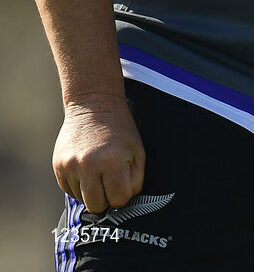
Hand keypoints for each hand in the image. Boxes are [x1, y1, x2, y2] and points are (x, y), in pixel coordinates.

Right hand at [53, 94, 144, 213]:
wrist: (93, 104)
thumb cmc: (120, 129)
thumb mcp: (137, 150)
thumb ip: (136, 179)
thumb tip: (124, 201)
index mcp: (112, 162)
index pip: (118, 200)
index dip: (123, 194)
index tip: (123, 183)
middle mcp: (89, 166)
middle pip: (97, 206)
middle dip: (106, 198)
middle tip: (110, 181)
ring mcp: (71, 166)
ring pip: (82, 200)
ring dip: (91, 191)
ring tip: (98, 171)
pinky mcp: (58, 166)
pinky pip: (69, 191)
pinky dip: (79, 185)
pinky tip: (86, 168)